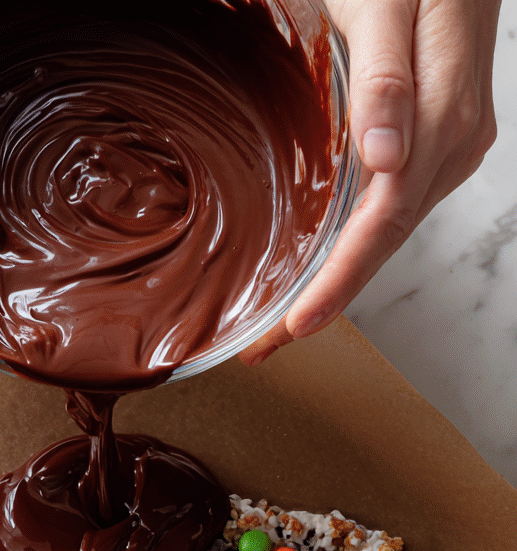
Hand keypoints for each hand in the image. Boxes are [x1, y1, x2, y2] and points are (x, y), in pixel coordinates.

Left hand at [239, 0, 499, 366]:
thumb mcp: (389, 3)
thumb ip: (385, 79)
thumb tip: (383, 157)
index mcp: (444, 117)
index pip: (385, 219)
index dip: (342, 278)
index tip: (299, 322)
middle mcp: (455, 143)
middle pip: (385, 242)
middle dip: (328, 300)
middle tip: (268, 343)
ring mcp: (451, 146)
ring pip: (389, 232)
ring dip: (339, 281)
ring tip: (282, 323)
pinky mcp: (439, 142)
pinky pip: (394, 208)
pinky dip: (355, 245)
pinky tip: (322, 267)